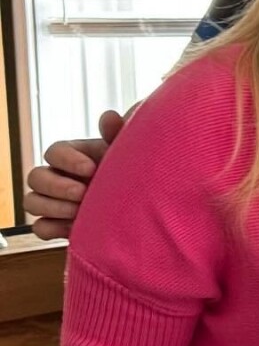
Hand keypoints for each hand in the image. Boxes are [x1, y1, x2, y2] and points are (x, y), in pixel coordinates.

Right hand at [23, 109, 125, 237]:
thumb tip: (109, 117)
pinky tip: (74, 227)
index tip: (91, 168)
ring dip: (53, 207)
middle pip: (35, 177)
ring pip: (31, 202)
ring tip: (80, 212)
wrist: (140, 207)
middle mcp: (57, 177)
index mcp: (72, 156)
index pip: (54, 151)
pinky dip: (53, 228)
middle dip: (57, 186)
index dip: (68, 159)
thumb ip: (116, 134)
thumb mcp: (126, 153)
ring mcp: (54, 202)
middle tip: (83, 193)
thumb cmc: (129, 173)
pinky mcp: (57, 225)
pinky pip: (39, 228)